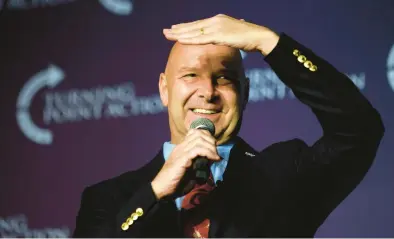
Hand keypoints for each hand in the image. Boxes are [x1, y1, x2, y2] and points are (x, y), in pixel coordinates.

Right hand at [151, 129, 220, 199]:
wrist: (161, 188)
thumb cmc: (174, 182)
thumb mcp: (188, 169)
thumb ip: (197, 162)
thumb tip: (210, 161)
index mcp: (181, 148)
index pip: (195, 132)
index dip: (207, 137)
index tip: (214, 147)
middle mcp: (181, 147)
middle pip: (199, 134)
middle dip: (211, 141)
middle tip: (216, 152)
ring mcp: (181, 152)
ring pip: (199, 139)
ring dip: (211, 147)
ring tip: (215, 156)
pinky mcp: (182, 159)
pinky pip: (198, 150)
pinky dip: (208, 153)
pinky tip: (213, 159)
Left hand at [163, 14, 279, 55]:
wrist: (259, 37)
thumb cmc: (249, 37)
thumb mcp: (234, 34)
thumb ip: (226, 35)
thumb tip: (224, 37)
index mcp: (218, 20)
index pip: (198, 24)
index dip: (186, 27)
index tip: (176, 29)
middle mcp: (215, 21)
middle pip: (193, 26)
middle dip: (178, 29)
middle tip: (166, 31)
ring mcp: (217, 27)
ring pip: (194, 32)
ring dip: (179, 34)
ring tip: (167, 35)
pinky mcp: (219, 35)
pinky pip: (201, 39)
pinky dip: (189, 39)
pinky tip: (180, 40)